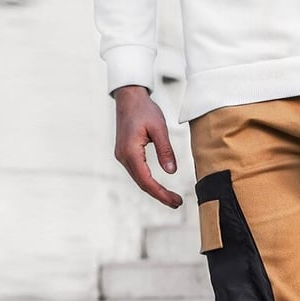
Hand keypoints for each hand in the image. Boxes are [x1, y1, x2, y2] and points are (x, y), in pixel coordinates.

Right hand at [112, 85, 182, 207]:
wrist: (129, 96)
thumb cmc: (144, 109)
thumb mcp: (159, 128)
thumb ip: (165, 150)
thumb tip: (172, 172)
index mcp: (130, 151)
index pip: (146, 180)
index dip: (162, 194)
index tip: (176, 201)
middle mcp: (123, 156)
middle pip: (142, 184)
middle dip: (160, 195)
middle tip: (177, 203)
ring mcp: (122, 156)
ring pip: (139, 180)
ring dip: (155, 191)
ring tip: (172, 199)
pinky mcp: (125, 154)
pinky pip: (138, 173)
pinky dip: (149, 182)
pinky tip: (160, 187)